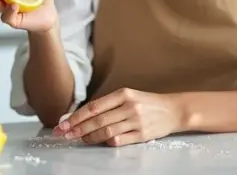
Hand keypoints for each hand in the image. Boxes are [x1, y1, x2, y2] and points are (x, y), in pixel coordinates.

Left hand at [52, 88, 185, 146]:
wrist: (173, 110)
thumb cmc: (147, 103)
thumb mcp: (128, 97)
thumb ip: (107, 105)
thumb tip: (79, 115)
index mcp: (124, 94)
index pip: (95, 106)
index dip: (77, 116)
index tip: (63, 123)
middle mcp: (129, 107)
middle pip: (98, 120)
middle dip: (78, 128)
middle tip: (64, 134)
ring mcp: (136, 122)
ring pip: (106, 132)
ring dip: (89, 137)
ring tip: (78, 139)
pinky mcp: (142, 135)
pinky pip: (120, 140)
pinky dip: (107, 142)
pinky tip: (98, 142)